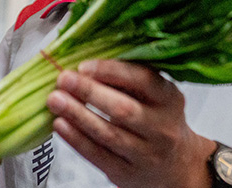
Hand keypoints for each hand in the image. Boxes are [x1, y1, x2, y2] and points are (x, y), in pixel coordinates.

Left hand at [46, 59, 214, 187]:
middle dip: (89, 92)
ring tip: (54, 100)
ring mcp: (146, 154)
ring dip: (77, 115)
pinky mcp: (128, 174)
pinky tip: (60, 124)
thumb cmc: (158, 119)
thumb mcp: (156, 96)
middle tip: (63, 79)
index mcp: (169, 99)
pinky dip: (76, 139)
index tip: (85, 65)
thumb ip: (129, 78)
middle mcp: (162, 128)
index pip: (143, 81)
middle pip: (123, 110)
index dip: (112, 71)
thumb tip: (87, 57)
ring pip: (108, 134)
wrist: (177, 165)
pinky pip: (99, 156)